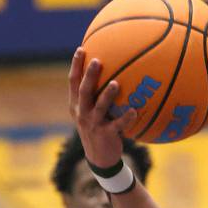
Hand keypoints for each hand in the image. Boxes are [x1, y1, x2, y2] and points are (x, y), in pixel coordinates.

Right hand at [68, 47, 135, 168]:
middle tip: (97, 61)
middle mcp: (82, 113)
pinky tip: (134, 111)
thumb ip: (95, 96)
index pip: (73, 82)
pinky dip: (126, 118)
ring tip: (115, 83)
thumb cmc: (98, 130)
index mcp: (77, 105)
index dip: (76, 65)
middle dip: (89, 75)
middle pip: (84, 90)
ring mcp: (93, 124)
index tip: (81, 49)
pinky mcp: (105, 135)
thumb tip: (110, 73)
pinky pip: (117, 125)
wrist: (99, 158)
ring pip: (99, 107)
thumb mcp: (91, 113)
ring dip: (107, 95)